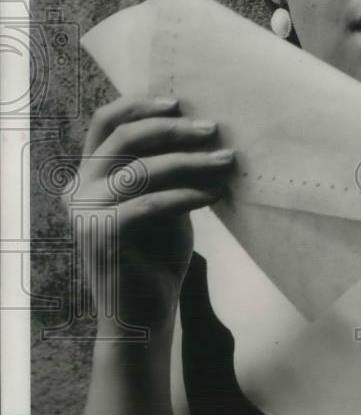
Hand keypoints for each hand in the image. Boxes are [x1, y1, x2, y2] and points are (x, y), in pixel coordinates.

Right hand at [63, 95, 235, 334]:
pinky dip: (188, 194)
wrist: (143, 313)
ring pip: (143, 169)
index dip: (139, 104)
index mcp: (88, 173)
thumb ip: (165, 167)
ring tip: (227, 160)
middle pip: (126, 137)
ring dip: (192, 161)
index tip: (178, 101)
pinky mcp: (104, 235)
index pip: (105, 122)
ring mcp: (86, 212)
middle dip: (175, 128)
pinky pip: (153, 202)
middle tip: (213, 128)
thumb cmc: (156, 252)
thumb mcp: (161, 199)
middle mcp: (79, 188)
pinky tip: (215, 193)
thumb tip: (203, 127)